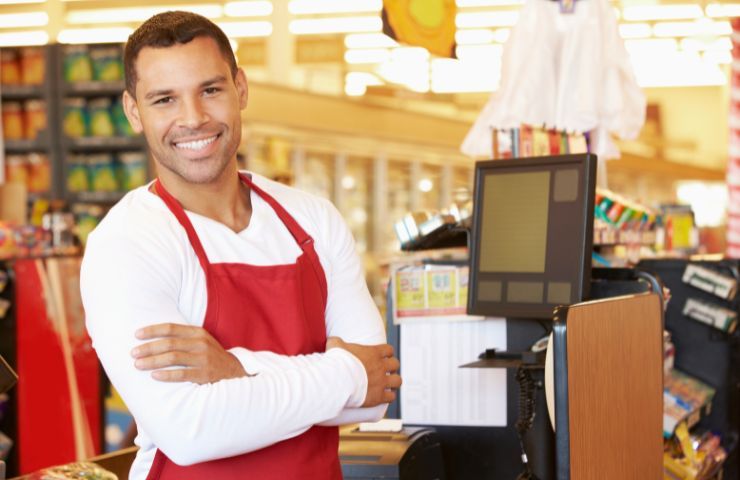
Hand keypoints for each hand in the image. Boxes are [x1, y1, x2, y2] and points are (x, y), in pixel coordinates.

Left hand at [131, 323, 247, 383]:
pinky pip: (182, 374)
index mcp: (198, 332)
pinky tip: (154, 376)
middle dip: (148, 348)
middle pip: (169, 343)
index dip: (152, 330)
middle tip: (133, 353)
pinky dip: (166, 375)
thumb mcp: (201, 341)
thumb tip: (154, 338)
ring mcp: (204, 359)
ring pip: (173, 358)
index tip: (136, 334)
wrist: (234, 371)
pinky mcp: (204, 374)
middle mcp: (201, 343)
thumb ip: (182, 337)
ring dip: (153, 361)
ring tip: (138, 365)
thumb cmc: (210, 356)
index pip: (171, 328)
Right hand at [326, 337, 401, 407]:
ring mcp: (382, 382)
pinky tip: (384, 397)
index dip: (387, 353)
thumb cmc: (337, 362)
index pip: (389, 350)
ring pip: (398, 381)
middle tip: (385, 371)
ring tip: (389, 385)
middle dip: (392, 368)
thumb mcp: (335, 345)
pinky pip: (392, 397)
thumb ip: (336, 341)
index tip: (383, 357)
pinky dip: (389, 397)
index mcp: (374, 353)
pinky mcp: (379, 396)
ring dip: (394, 382)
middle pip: (396, 365)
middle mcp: (381, 366)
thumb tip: (332, 340)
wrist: (338, 380)